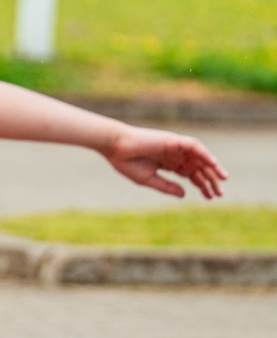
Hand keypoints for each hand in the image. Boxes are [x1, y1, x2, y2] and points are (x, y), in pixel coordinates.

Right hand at [104, 128, 226, 198]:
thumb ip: (167, 187)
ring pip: (200, 157)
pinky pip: (194, 146)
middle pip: (198, 168)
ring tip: (222, 180)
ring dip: (212, 167)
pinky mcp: (173, 140)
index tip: (211, 197)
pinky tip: (213, 165)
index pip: (191, 175)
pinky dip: (205, 154)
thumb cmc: (127, 163)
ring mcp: (175, 146)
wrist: (115, 147)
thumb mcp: (149, 180)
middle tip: (220, 194)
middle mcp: (175, 155)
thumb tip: (185, 195)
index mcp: (168, 164)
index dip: (202, 186)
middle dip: (210, 180)